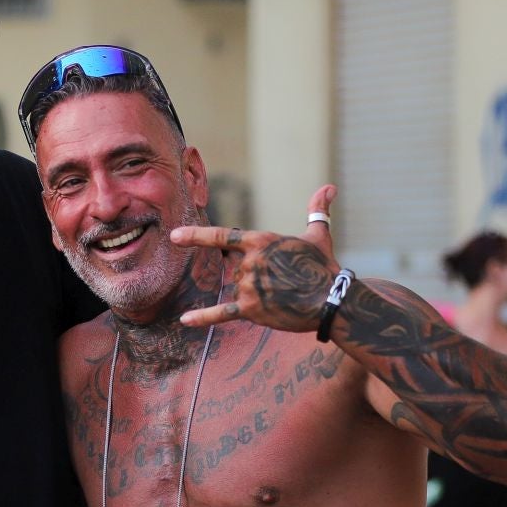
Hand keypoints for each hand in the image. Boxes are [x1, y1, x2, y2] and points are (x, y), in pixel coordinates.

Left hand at [174, 186, 342, 332]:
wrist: (331, 301)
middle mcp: (249, 262)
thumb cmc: (324, 267)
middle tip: (279, 279)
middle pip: (234, 266)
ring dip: (254, 291)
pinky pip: (221, 313)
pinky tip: (185, 320)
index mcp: (260, 241)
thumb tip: (330, 186)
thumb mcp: (318, 235)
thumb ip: (317, 210)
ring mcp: (247, 286)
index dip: (195, 236)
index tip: (174, 236)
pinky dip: (203, 317)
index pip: (221, 237)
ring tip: (281, 294)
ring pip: (236, 287)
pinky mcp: (250, 309)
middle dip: (253, 273)